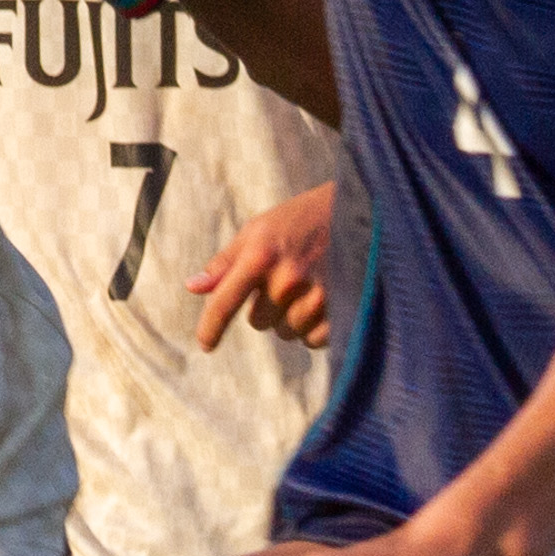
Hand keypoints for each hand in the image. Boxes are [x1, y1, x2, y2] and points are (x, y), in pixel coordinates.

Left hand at [190, 181, 333, 350]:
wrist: (361, 211)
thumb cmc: (302, 219)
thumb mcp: (259, 229)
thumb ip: (226, 261)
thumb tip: (193, 287)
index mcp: (260, 255)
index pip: (224, 302)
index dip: (211, 328)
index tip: (206, 345)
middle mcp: (286, 279)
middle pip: (258, 322)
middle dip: (267, 306)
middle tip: (288, 277)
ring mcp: (316, 297)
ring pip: (287, 333)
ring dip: (293, 317)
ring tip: (311, 284)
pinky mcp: (342, 312)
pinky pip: (314, 340)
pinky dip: (315, 327)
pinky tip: (327, 299)